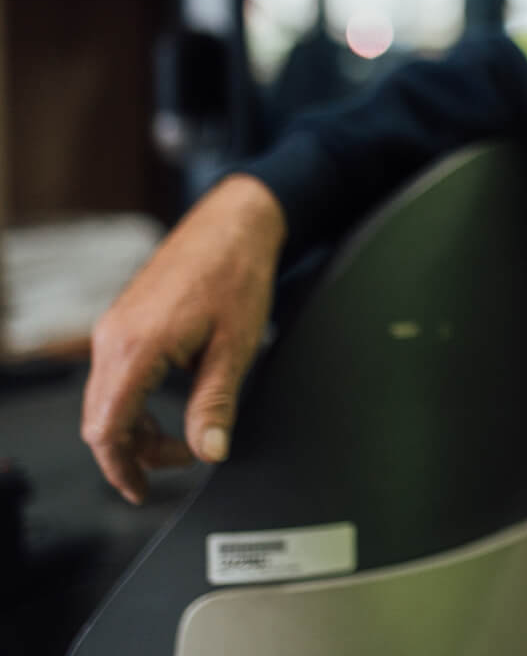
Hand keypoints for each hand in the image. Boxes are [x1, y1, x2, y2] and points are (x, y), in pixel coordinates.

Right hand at [81, 174, 285, 502]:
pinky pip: (115, 376)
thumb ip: (216, 404)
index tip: (144, 490)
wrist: (234, 224)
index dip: (122, 468)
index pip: (107, 429)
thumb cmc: (237, 274)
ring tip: (183, 437)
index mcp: (136, 347)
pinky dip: (136, 402)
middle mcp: (113, 337)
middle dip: (135, 452)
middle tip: (181, 461)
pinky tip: (170, 406)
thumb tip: (209, 452)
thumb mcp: (235, 348)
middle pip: (101, 419)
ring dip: (137, 428)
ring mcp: (114, 327)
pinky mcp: (123, 321)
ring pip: (106, 399)